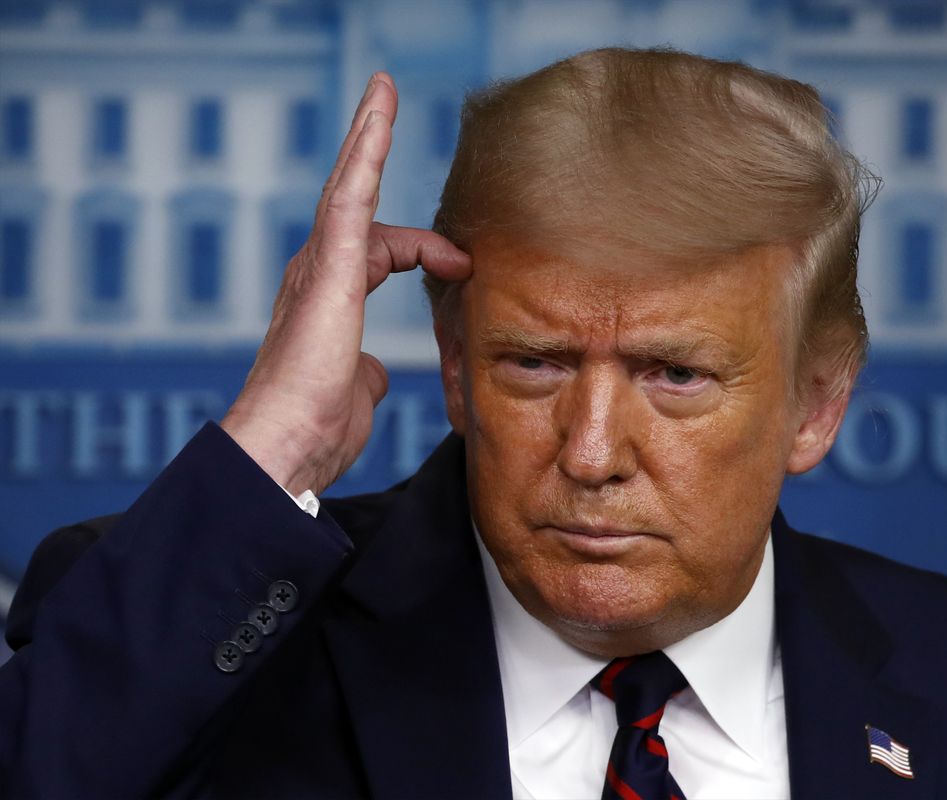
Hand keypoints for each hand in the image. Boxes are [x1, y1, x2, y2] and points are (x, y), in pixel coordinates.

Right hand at [221, 73, 470, 495]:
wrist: (288, 446)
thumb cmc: (317, 428)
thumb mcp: (356, 393)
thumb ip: (367, 371)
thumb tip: (377, 370)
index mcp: (329, 299)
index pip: (378, 250)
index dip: (421, 249)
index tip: (459, 265)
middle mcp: (317, 273)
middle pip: (354, 200)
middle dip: (371, 151)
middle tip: (384, 102)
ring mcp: (319, 266)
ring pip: (349, 186)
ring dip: (369, 136)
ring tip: (383, 92)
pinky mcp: (328, 268)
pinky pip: (351, 196)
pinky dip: (367, 152)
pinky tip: (380, 113)